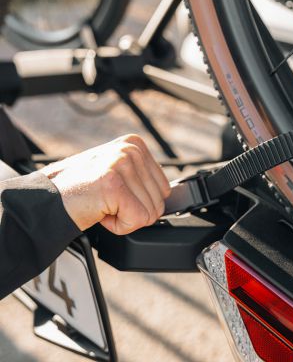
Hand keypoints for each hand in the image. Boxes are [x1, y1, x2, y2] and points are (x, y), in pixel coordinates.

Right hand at [40, 135, 170, 234]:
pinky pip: (137, 221)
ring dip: (124, 218)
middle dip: (132, 211)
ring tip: (102, 204)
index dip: (139, 202)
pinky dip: (119, 226)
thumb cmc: (81, 191)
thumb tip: (169, 194)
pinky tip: (100, 212)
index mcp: (135, 144)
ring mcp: (122, 164)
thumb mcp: (117, 173)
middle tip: (106, 201)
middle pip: (159, 202)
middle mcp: (131, 150)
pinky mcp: (114, 184)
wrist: (46, 200)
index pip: (164, 188)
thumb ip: (142, 177)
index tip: (115, 195)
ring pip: (150, 213)